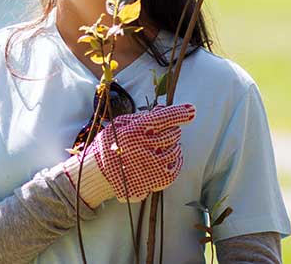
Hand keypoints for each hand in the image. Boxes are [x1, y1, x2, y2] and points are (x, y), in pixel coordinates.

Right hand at [60, 103, 194, 205]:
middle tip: (165, 130)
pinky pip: (176, 167)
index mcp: (133, 132)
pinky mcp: (155, 180)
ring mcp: (151, 166)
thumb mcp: (120, 125)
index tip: (192, 109)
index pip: (162, 118)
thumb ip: (142, 117)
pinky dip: (176, 160)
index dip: (179, 112)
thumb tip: (162, 108)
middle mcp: (143, 149)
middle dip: (172, 129)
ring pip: (175, 150)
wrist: (99, 174)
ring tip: (162, 144)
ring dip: (172, 145)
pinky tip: (169, 156)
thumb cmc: (108, 145)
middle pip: (171, 134)